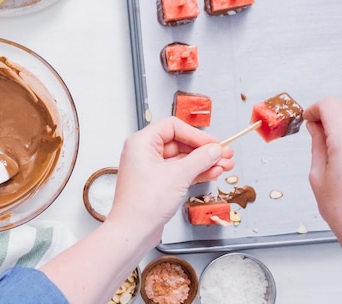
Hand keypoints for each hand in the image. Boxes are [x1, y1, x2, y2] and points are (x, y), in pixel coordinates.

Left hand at [108, 117, 233, 239]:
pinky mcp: (156, 184)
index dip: (196, 134)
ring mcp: (149, 169)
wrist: (133, 231)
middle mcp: (143, 153)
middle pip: (179, 142)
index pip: (173, 127)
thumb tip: (214, 150)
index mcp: (141, 143)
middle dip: (203, 150)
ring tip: (225, 166)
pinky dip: (195, 173)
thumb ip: (200, 159)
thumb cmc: (143, 203)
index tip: (214, 144)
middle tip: (225, 155)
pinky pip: (178, 172)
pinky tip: (212, 174)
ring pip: (181, 159)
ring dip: (203, 162)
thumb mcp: (179, 175)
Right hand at [303, 96, 341, 243]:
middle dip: (328, 116)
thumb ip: (318, 145)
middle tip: (317, 130)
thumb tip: (315, 128)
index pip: (329, 105)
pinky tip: (341, 155)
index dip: (315, 109)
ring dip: (339, 128)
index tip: (309, 118)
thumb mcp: (319, 176)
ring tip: (331, 145)